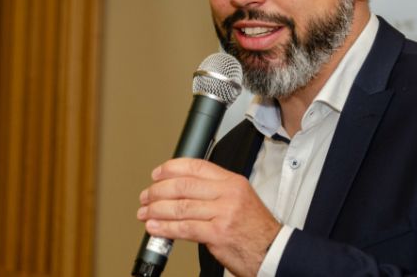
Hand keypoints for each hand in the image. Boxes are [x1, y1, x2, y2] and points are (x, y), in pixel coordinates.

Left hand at [137, 158, 281, 276]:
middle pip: (184, 186)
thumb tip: (183, 191)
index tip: (157, 174)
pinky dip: (165, 228)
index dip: (172, 168)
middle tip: (146, 196)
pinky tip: (155, 228)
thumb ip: (214, 192)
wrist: (272, 250)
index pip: (197, 166)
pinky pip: (184, 228)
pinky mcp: (218, 234)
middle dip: (158, 191)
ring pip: (181, 206)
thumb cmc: (255, 228)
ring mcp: (223, 213)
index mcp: (232, 182)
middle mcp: (228, 194)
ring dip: (157, 210)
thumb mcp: (239, 199)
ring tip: (145, 213)